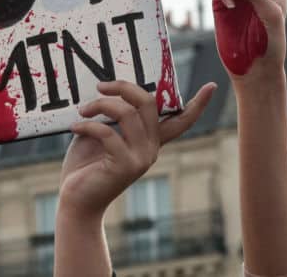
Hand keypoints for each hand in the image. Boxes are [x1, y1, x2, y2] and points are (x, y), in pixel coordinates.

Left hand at [58, 80, 215, 218]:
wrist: (76, 200)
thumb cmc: (85, 165)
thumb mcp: (100, 134)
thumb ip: (110, 117)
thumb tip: (104, 89)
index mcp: (150, 140)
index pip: (180, 121)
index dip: (197, 104)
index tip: (212, 86)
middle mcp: (151, 148)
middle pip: (149, 102)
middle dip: (124, 87)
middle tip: (100, 86)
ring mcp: (141, 158)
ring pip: (127, 113)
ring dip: (100, 105)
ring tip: (82, 111)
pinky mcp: (126, 165)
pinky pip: (108, 132)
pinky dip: (87, 125)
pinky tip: (75, 127)